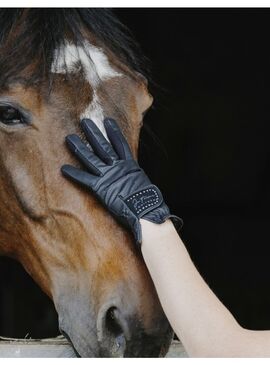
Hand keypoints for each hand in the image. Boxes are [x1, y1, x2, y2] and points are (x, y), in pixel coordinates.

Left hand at [61, 118, 181, 247]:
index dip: (114, 132)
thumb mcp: (144, 182)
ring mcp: (108, 176)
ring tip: (69, 138)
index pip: (120, 144)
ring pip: (91, 158)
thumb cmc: (149, 200)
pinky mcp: (100, 188)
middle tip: (84, 121)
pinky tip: (64, 168)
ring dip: (79, 148)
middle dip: (93, 133)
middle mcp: (118, 167)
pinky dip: (74, 173)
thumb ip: (135, 177)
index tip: (108, 121)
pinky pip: (85, 179)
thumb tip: (135, 177)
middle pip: (103, 146)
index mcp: (130, 165)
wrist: (146, 209)